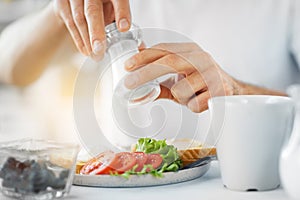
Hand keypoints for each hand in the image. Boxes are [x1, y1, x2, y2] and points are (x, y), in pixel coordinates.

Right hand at [53, 0, 130, 58]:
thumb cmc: (103, 3)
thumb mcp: (116, 7)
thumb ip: (124, 22)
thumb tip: (140, 47)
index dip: (122, 13)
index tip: (124, 28)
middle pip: (93, 10)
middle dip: (96, 32)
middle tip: (101, 50)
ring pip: (79, 18)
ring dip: (87, 40)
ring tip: (95, 55)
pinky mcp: (62, 2)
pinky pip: (69, 22)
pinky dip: (78, 39)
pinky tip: (86, 50)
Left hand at [124, 43, 240, 112]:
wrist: (231, 91)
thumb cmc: (201, 83)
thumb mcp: (179, 76)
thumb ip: (158, 74)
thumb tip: (134, 73)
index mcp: (190, 51)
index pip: (163, 49)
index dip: (143, 57)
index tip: (128, 66)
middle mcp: (201, 58)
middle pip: (168, 62)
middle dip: (145, 73)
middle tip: (129, 83)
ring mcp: (211, 74)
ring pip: (180, 90)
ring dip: (179, 97)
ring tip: (189, 95)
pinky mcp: (218, 91)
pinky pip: (193, 104)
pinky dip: (191, 106)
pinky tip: (200, 101)